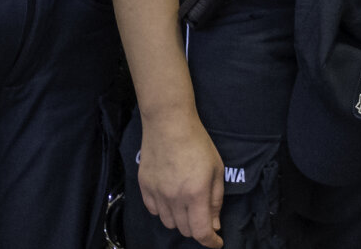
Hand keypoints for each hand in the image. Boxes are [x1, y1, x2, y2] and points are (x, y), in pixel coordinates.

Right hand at [137, 110, 224, 246]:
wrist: (168, 122)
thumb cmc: (197, 143)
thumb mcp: (216, 170)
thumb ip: (216, 200)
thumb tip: (214, 224)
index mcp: (196, 194)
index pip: (201, 232)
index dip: (211, 242)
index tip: (216, 241)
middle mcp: (174, 197)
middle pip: (185, 230)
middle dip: (197, 228)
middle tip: (202, 214)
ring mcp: (157, 192)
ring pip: (168, 222)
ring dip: (180, 220)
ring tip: (185, 204)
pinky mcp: (144, 185)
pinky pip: (153, 210)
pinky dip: (163, 210)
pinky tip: (169, 198)